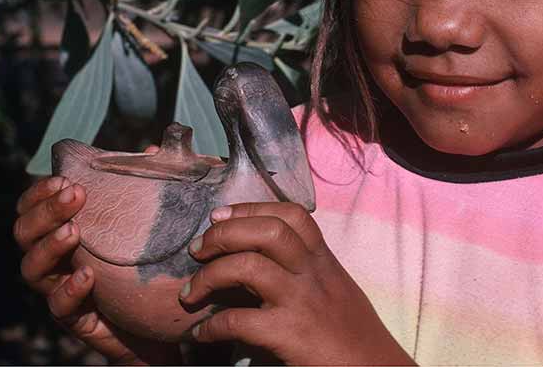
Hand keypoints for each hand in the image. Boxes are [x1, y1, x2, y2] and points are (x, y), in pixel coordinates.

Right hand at [13, 161, 179, 365]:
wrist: (155, 325)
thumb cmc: (141, 268)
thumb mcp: (143, 225)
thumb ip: (143, 189)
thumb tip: (153, 151)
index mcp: (63, 232)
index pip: (32, 208)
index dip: (39, 192)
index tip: (62, 178)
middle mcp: (55, 260)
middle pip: (25, 233)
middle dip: (45, 211)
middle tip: (75, 196)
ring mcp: (60, 289)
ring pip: (32, 268)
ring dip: (49, 246)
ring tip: (73, 231)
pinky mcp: (75, 319)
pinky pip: (59, 307)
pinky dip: (68, 290)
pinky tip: (87, 276)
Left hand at [180, 202, 414, 365]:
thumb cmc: (352, 334)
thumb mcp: (334, 288)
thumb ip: (306, 268)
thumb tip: (263, 257)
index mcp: (323, 260)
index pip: (291, 214)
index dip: (250, 207)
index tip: (221, 215)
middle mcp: (312, 274)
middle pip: (267, 231)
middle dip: (225, 233)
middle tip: (198, 249)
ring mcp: (301, 302)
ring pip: (248, 267)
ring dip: (209, 276)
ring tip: (190, 292)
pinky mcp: (289, 335)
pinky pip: (238, 321)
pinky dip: (211, 327)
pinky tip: (201, 334)